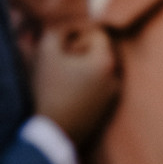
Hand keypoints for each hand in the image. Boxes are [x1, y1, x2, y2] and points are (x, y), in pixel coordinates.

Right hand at [32, 24, 118, 144]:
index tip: (60, 42)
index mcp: (106, 61)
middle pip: (99, 51)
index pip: (96, 33)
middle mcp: (115, 78)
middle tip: (59, 56)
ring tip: (61, 73)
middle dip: (79, 49)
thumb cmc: (49, 90)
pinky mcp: (104, 112)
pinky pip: (96, 87)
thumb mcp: (47, 52)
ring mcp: (111, 97)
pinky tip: (65, 89)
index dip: (77, 32)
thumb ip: (57, 30)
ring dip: (80, 67)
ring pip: (97, 69)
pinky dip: (83, 83)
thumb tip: (66, 28)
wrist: (50, 136)